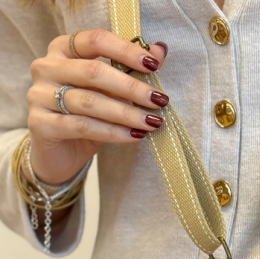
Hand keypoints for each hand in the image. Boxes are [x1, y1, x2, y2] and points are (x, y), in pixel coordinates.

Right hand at [26, 29, 168, 184]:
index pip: (96, 41)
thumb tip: (160, 50)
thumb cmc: (86, 116)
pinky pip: (83, 126)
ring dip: (126, 113)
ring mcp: (39, 95)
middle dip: (131, 88)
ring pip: (90, 102)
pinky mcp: (40, 124)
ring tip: (152, 122)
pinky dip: (113, 132)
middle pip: (94, 72)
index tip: (154, 65)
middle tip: (159, 101)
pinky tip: (135, 135)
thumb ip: (129, 70)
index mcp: (63, 49)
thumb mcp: (109, 92)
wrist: (59, 155)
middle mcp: (47, 67)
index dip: (126, 51)